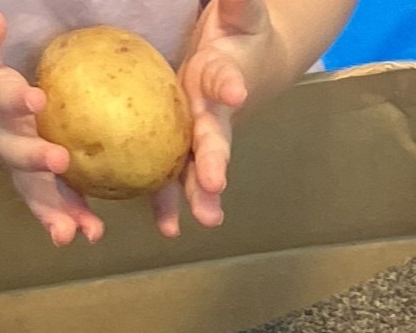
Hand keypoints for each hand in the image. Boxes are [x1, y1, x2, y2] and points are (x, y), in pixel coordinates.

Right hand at [0, 10, 104, 244]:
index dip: (14, 99)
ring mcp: (6, 160)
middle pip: (14, 152)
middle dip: (36, 159)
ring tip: (70, 233)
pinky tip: (91, 232)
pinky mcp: (19, 173)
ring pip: (29, 188)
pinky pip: (42, 197)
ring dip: (51, 211)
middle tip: (59, 161)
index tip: (34, 97)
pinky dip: (65, 215)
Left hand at [153, 0, 280, 234]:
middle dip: (214, 163)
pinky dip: (169, 202)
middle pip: (214, 140)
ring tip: (203, 221)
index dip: (229, 85)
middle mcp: (214, 112)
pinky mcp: (182, 148)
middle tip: (215, 185)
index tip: (233, 92)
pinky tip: (166, 227)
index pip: (224, 79)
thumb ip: (238, 1)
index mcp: (221, 76)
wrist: (248, 62)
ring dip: (197, 196)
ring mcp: (201, 136)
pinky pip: (174, 178)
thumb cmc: (238, 32)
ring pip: (197, 169)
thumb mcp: (239, 12)